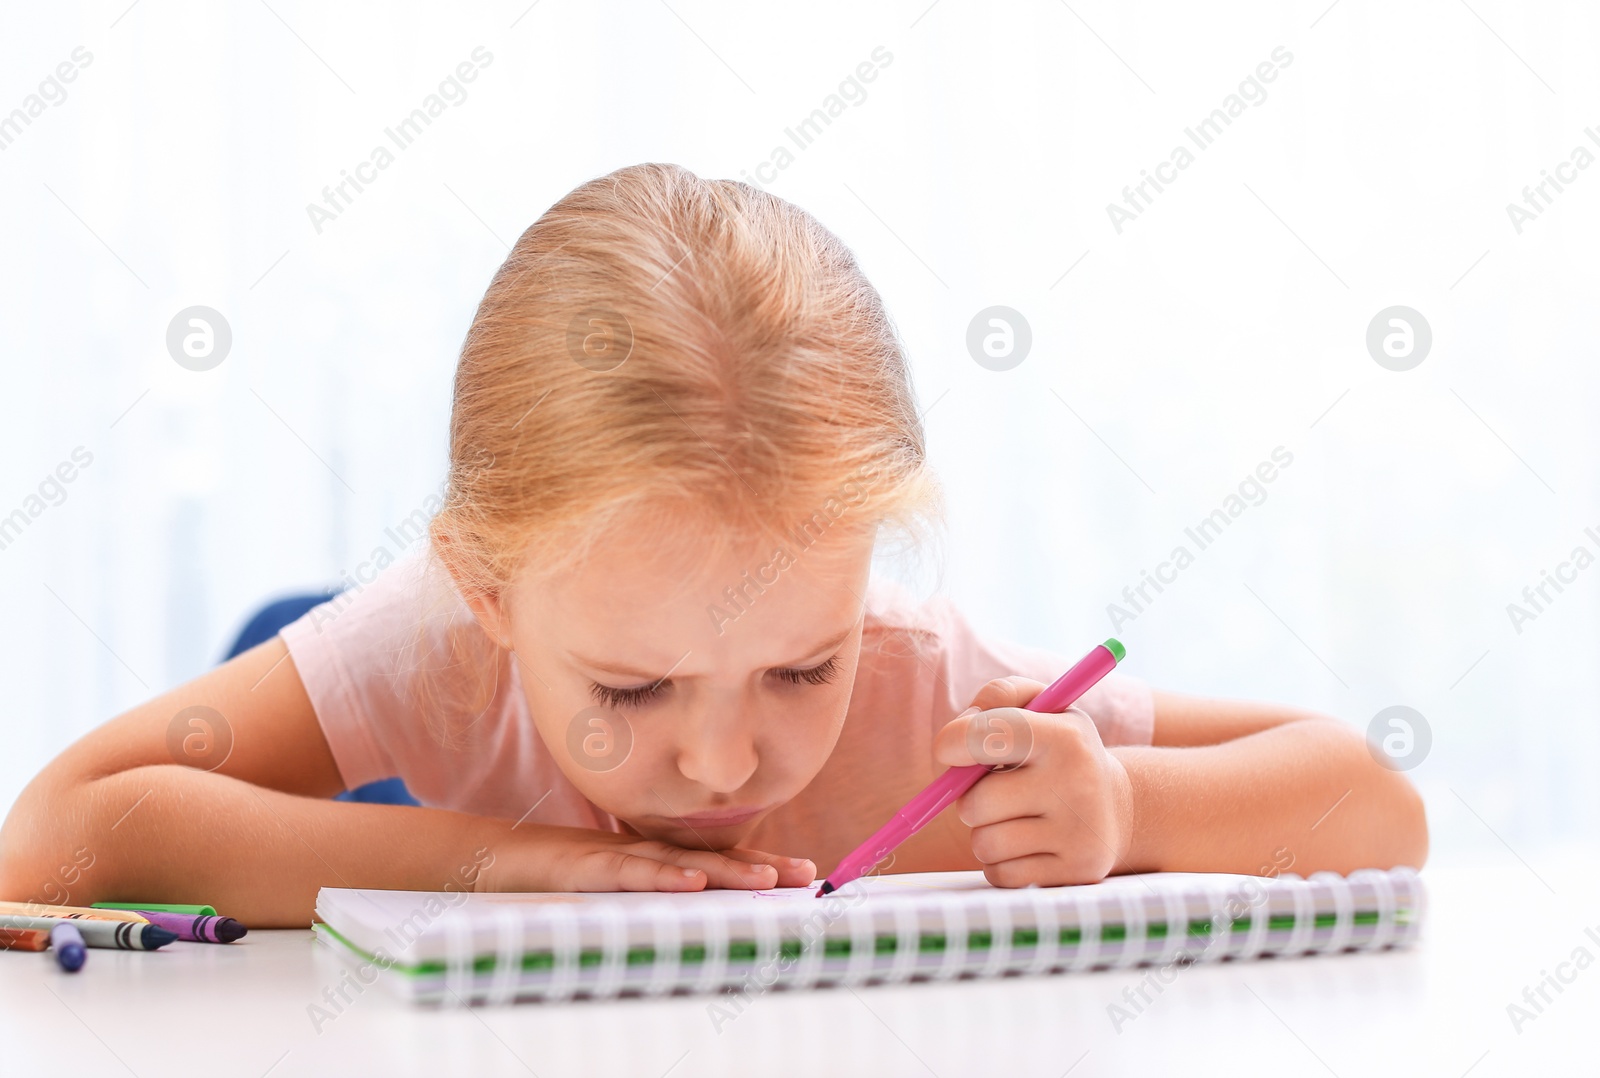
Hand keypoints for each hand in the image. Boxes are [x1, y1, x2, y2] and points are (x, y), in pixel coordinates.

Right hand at [474, 822, 817, 892]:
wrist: (493, 861)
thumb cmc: (554, 880)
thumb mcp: (613, 893)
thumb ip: (652, 895)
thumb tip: (696, 912)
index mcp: (654, 861)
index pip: (716, 864)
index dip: (759, 867)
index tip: (804, 875)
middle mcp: (644, 854)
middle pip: (712, 860)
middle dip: (761, 868)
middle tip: (806, 876)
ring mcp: (616, 857)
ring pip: (680, 864)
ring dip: (727, 871)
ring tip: (769, 879)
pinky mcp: (587, 868)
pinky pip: (629, 872)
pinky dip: (662, 877)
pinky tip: (693, 884)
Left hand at [933, 676, 1134, 887]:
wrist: (1116, 806)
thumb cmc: (1060, 749)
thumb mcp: (1042, 705)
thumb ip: (998, 697)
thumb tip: (955, 736)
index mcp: (1065, 737)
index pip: (989, 735)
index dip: (953, 742)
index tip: (948, 750)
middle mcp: (1077, 784)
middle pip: (976, 802)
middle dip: (969, 798)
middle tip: (993, 789)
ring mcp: (1079, 833)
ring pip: (985, 843)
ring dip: (986, 832)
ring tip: (1014, 818)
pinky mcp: (1076, 872)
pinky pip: (1001, 874)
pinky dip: (1001, 862)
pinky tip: (1028, 845)